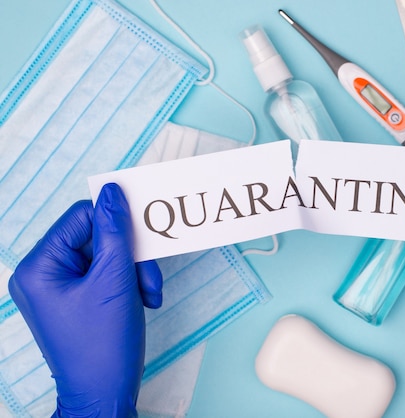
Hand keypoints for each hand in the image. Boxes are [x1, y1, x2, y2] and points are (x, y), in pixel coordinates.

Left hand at [9, 183, 162, 416]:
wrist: (104, 394)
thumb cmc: (103, 342)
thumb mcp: (114, 279)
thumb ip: (114, 230)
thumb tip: (112, 191)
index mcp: (40, 267)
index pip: (81, 218)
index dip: (116, 223)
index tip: (145, 239)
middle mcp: (43, 274)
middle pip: (96, 237)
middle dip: (130, 257)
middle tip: (148, 281)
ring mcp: (59, 288)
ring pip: (106, 256)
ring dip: (134, 272)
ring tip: (149, 295)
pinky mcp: (76, 299)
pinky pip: (105, 274)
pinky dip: (129, 283)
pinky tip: (142, 301)